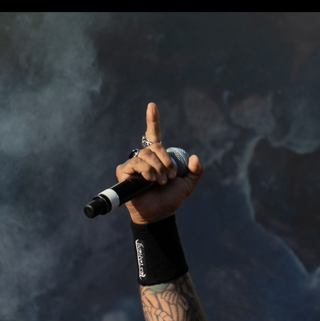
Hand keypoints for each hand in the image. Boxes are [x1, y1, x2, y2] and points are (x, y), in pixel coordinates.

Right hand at [119, 102, 203, 223]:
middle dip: (166, 161)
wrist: (160, 214)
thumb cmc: (171, 199)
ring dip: (157, 168)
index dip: (152, 120)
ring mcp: (133, 165)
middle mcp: (144, 158)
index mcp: (158, 157)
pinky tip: (151, 179)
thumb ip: (195, 171)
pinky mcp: (124, 172)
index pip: (153, 134)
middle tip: (170, 177)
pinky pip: (135, 163)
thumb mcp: (188, 184)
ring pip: (146, 155)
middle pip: (154, 147)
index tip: (152, 106)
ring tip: (161, 181)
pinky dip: (146, 170)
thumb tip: (195, 158)